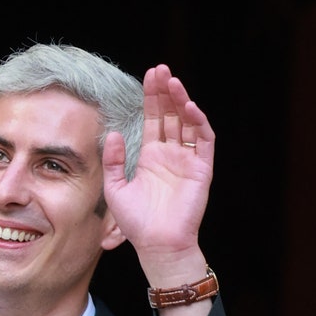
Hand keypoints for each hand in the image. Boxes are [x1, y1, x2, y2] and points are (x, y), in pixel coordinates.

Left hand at [102, 64, 214, 284]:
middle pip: (170, 114)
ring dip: (181, 101)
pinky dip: (198, 122)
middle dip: (165, 92)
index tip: (148, 76)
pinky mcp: (201, 168)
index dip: (152, 98)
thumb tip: (112, 133)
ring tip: (173, 83)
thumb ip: (113, 161)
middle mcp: (171, 154)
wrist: (157, 245)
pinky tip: (189, 108)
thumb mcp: (115, 189)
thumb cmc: (136, 223)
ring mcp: (187, 159)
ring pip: (187, 122)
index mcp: (151, 156)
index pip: (153, 119)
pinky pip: (203, 140)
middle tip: (160, 70)